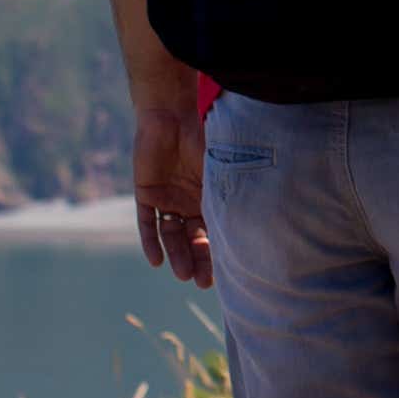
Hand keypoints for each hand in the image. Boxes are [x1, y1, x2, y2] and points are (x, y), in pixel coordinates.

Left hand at [131, 88, 211, 289]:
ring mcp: (167, 199)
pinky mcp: (146, 194)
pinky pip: (147, 223)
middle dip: (198, 260)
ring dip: (176, 255)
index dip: (218, 252)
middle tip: (202, 282)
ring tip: (182, 274)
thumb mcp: (219, 171)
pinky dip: (151, 241)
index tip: (226, 274)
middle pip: (193, 239)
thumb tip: (252, 226)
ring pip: (171, 235)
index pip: (214, 231)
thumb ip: (228, 194)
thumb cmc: (201, 138)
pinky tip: (156, 261)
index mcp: (208, 197)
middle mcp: (188, 202)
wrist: (170, 115)